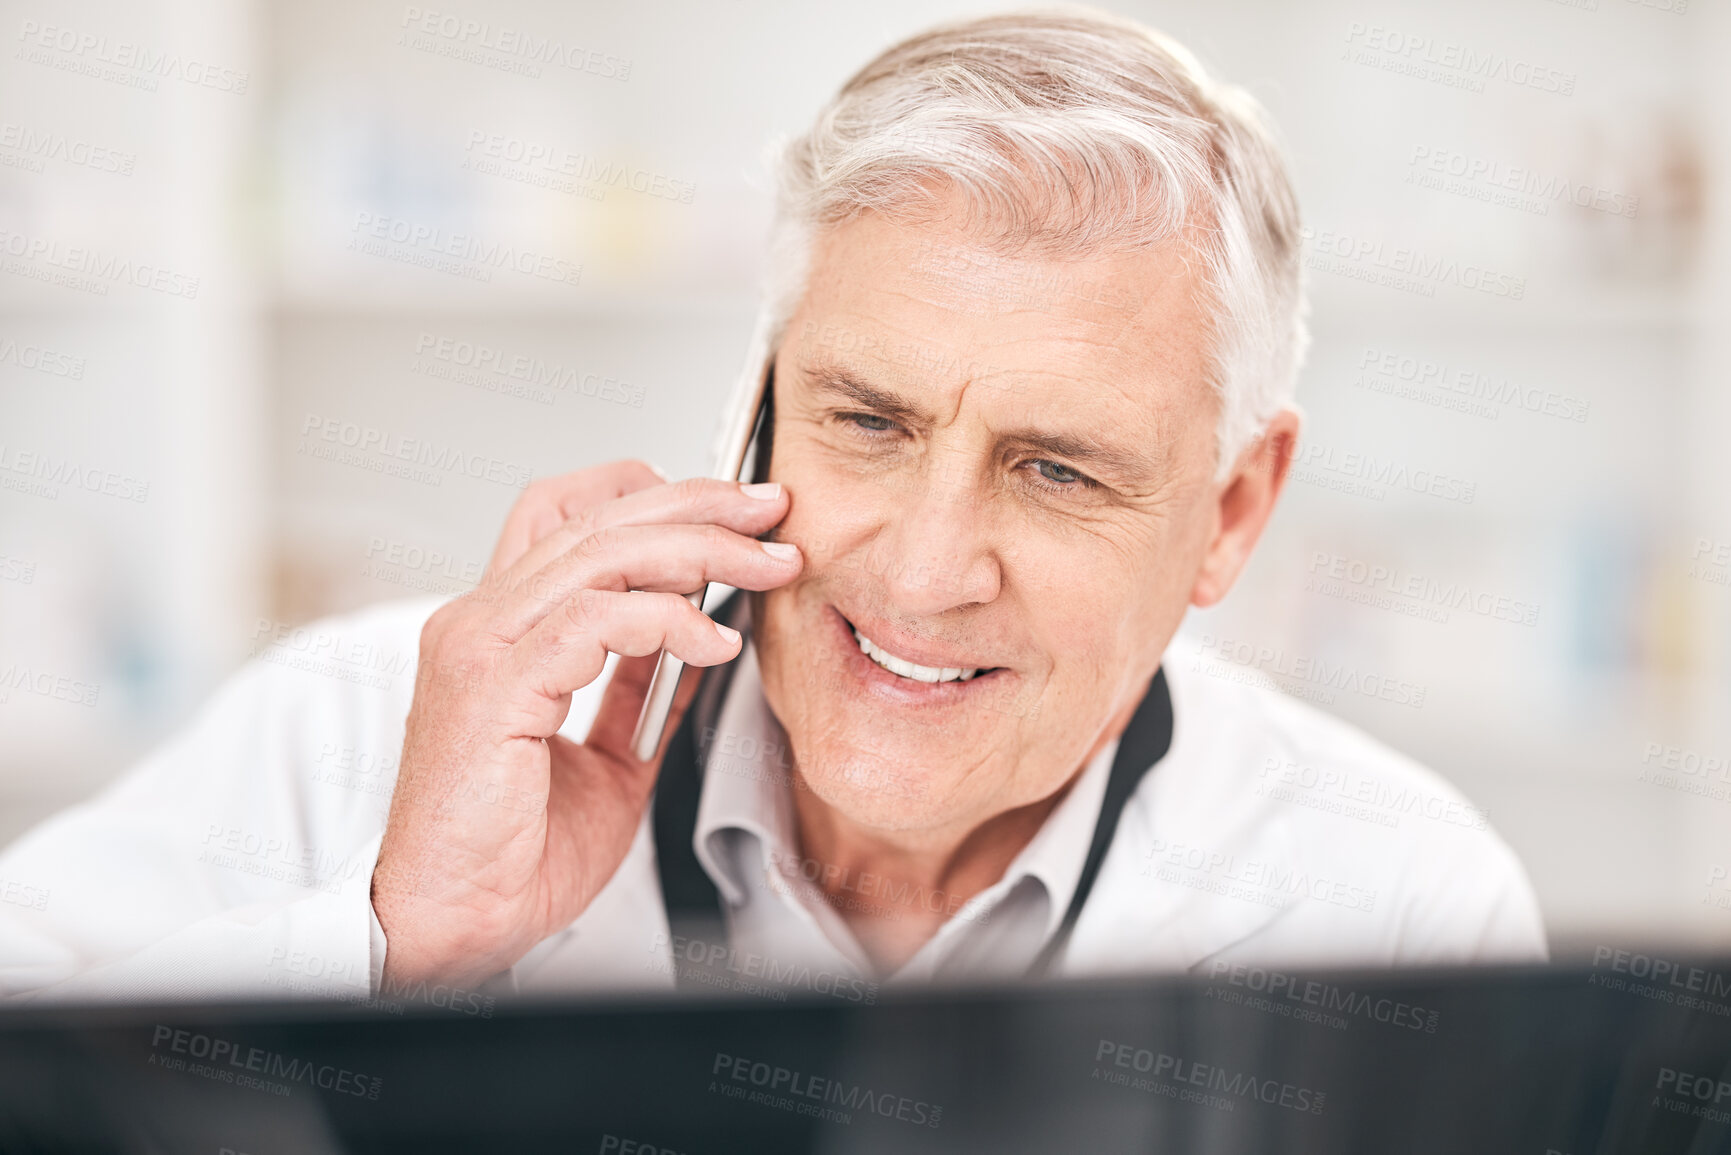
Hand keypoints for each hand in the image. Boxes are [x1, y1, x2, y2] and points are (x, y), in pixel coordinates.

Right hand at [371, 460, 799, 986]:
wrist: (458, 924)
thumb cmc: (512, 854)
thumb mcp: (607, 757)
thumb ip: (642, 689)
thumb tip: (701, 636)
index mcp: (500, 630)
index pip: (567, 514)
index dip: (649, 493)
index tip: (730, 511)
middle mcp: (481, 622)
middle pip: (597, 518)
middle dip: (699, 505)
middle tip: (771, 514)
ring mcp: (480, 647)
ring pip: (602, 553)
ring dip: (699, 551)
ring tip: (763, 567)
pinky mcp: (493, 687)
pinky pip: (594, 619)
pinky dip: (667, 619)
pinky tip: (713, 640)